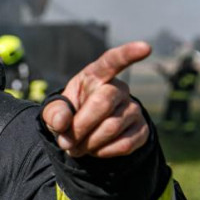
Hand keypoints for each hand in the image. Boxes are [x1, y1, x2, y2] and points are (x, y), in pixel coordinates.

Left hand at [41, 42, 150, 158]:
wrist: (82, 136)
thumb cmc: (69, 115)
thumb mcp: (54, 111)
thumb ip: (54, 113)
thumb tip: (63, 122)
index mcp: (96, 76)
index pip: (112, 61)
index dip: (128, 54)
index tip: (145, 47)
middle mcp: (119, 89)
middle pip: (103, 102)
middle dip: (80, 126)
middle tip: (66, 141)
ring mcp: (133, 109)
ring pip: (112, 127)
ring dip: (89, 143)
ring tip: (77, 146)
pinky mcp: (141, 130)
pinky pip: (124, 144)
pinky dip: (103, 152)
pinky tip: (95, 149)